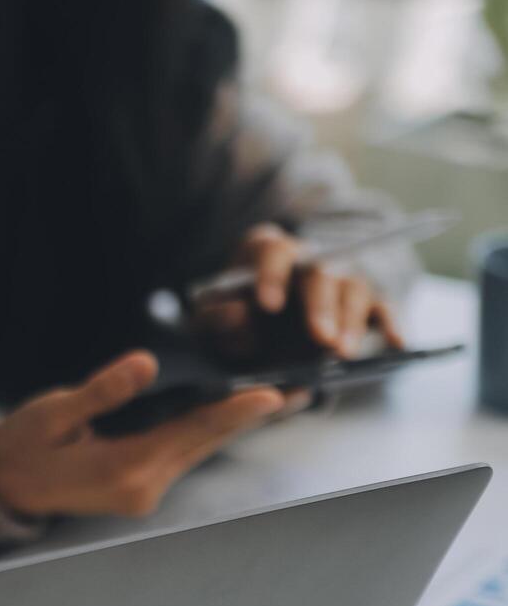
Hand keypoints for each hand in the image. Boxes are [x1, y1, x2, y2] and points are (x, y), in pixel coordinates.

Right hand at [0, 351, 284, 517]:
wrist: (0, 485)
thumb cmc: (22, 446)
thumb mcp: (54, 412)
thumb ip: (103, 390)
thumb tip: (145, 363)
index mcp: (123, 469)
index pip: (190, 432)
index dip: (234, 411)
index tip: (273, 395)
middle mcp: (142, 488)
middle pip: (205, 444)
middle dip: (248, 416)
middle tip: (297, 390)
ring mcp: (143, 494)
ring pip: (197, 451)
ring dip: (229, 425)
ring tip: (272, 397)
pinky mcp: (139, 491)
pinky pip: (181, 456)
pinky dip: (203, 433)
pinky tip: (223, 413)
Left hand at [193, 224, 404, 359]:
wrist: (251, 332)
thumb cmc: (228, 319)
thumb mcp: (207, 321)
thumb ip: (215, 318)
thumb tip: (239, 315)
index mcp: (266, 252)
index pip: (273, 251)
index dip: (271, 275)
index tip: (266, 306)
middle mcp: (308, 259)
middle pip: (321, 272)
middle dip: (321, 306)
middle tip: (319, 338)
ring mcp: (338, 280)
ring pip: (355, 289)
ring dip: (351, 322)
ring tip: (342, 354)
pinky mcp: (360, 306)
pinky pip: (382, 309)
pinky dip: (391, 325)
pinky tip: (397, 343)